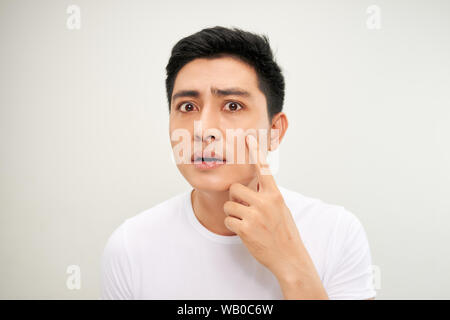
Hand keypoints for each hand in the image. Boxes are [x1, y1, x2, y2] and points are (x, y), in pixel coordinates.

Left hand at [223, 134, 327, 298]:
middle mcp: (265, 202)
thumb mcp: (281, 209)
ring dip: (233, 213)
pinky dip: (232, 225)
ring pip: (229, 204)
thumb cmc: (285, 233)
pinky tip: (244, 231)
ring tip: (246, 222)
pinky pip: (228, 220)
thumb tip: (255, 185)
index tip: (247, 138)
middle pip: (235, 188)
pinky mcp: (246, 229)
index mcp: (275, 195)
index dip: (255, 152)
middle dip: (234, 197)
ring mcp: (255, 216)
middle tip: (242, 207)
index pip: (263, 169)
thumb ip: (268, 196)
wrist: (289, 257)